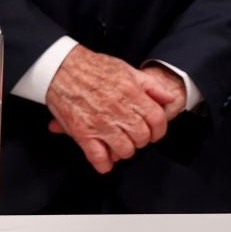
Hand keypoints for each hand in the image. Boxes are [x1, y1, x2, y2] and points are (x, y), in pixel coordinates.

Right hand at [43, 45, 180, 173]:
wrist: (62, 69)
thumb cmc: (94, 67)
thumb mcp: (128, 69)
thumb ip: (151, 86)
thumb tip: (168, 99)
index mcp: (131, 93)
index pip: (157, 119)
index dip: (160, 129)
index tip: (156, 132)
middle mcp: (118, 110)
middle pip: (142, 136)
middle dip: (143, 140)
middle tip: (137, 137)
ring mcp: (100, 123)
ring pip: (124, 150)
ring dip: (126, 151)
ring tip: (122, 146)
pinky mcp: (82, 133)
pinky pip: (98, 157)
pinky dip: (104, 164)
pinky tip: (107, 161)